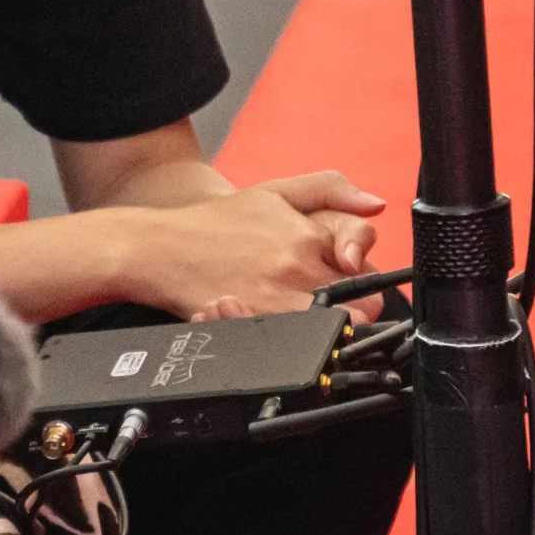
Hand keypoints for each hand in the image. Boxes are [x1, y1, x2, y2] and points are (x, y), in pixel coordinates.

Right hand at [142, 171, 387, 322]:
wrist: (158, 248)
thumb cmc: (214, 223)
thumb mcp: (274, 191)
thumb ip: (330, 189)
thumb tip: (377, 205)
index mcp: (308, 233)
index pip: (369, 270)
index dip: (362, 280)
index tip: (348, 281)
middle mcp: (297, 266)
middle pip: (360, 307)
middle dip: (348, 306)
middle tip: (320, 300)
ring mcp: (277, 299)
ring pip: (337, 330)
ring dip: (327, 327)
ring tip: (299, 314)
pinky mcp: (256, 323)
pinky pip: (302, 345)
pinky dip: (298, 342)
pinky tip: (278, 327)